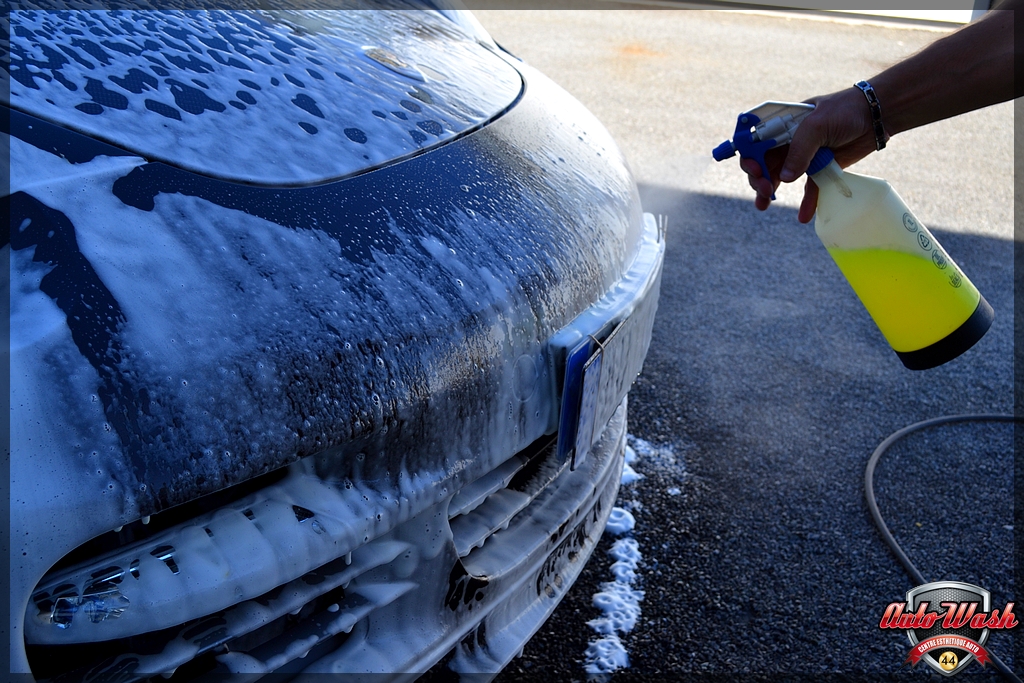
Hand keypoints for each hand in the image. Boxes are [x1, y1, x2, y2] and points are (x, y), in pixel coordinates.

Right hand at [741, 86, 882, 222]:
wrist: (877, 115)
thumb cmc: (844, 110)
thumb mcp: (817, 125)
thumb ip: (799, 150)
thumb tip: (784, 178)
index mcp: (782, 125)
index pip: (756, 143)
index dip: (750, 158)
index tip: (756, 171)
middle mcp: (789, 141)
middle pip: (765, 164)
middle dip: (759, 178)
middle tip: (765, 191)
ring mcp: (805, 156)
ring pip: (782, 178)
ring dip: (770, 192)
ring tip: (764, 206)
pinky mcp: (821, 168)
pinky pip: (810, 188)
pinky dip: (807, 202)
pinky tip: (803, 216)